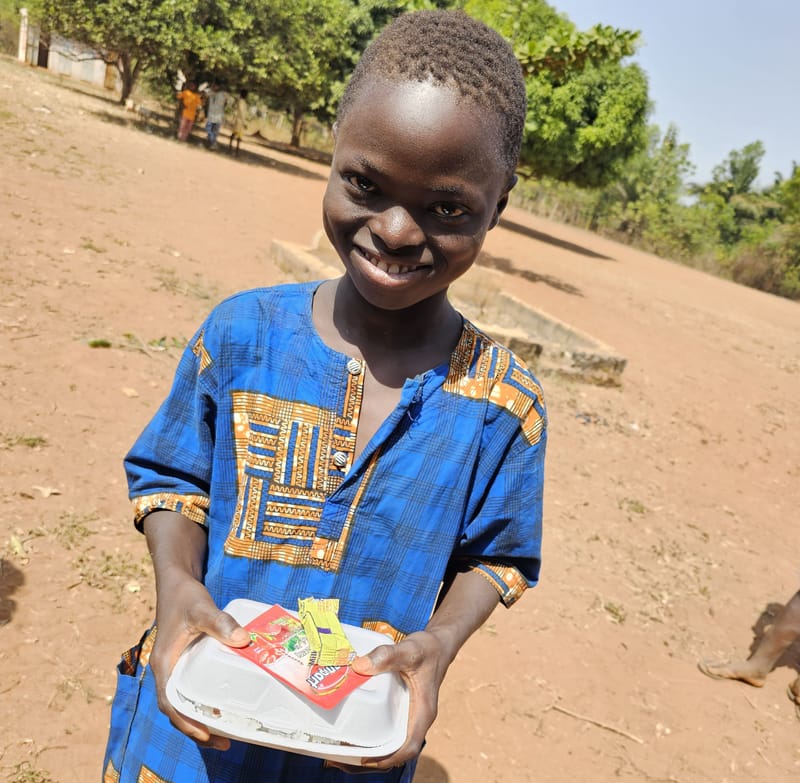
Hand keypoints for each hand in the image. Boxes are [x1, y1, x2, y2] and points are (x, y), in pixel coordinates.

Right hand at [148, 573, 249, 749]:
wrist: (177, 581)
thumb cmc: (184, 596)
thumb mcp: (201, 608)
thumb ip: (220, 623)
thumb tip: (243, 640)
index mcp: (165, 664)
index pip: (170, 703)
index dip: (186, 722)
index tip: (206, 735)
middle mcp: (168, 669)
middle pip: (178, 708)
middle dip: (197, 728)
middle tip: (225, 740)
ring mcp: (177, 665)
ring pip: (186, 699)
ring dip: (202, 716)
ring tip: (227, 730)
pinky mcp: (187, 659)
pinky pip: (193, 686)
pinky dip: (205, 698)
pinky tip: (224, 700)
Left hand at [328, 629, 448, 772]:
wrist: (438, 644)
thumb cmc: (428, 649)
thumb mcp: (410, 650)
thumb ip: (387, 655)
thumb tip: (359, 666)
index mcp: (423, 712)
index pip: (409, 746)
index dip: (389, 758)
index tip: (365, 759)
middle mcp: (416, 719)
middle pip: (395, 751)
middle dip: (370, 762)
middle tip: (341, 760)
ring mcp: (408, 715)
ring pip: (390, 743)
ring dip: (368, 752)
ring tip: (341, 753)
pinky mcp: (401, 708)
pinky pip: (387, 729)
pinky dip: (371, 735)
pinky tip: (353, 731)